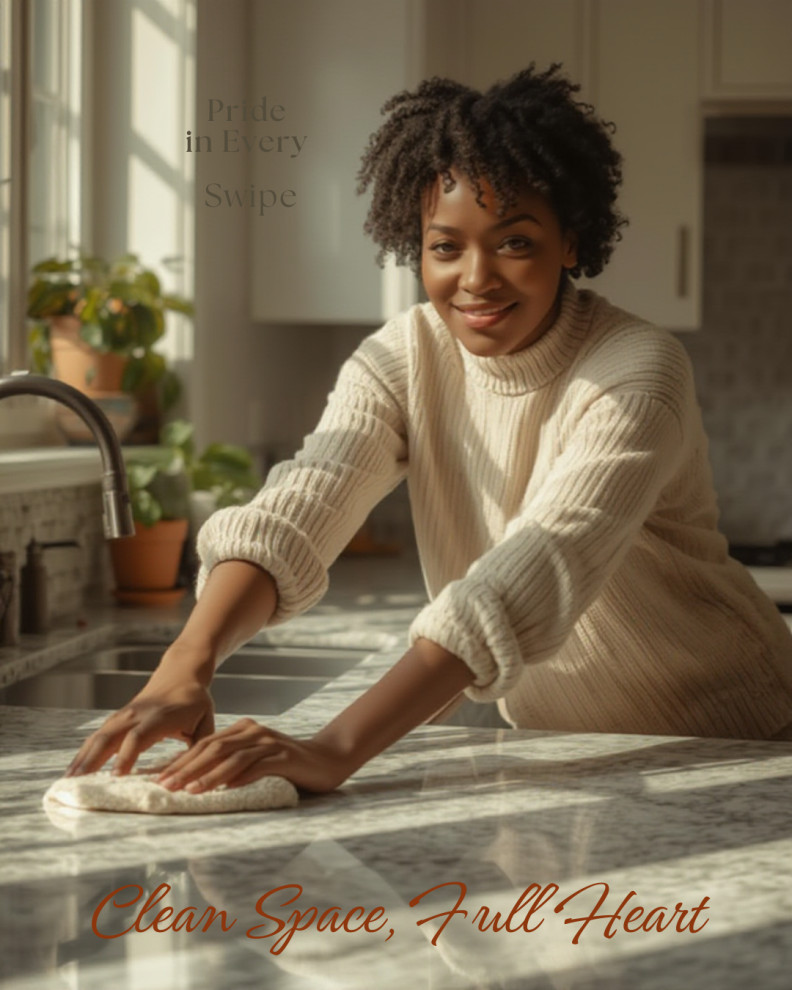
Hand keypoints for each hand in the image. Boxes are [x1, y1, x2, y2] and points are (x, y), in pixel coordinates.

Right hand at [65, 659, 215, 776]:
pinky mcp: (116, 719)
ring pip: (98, 738)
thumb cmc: (195, 702)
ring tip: (68, 782)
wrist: (180, 674)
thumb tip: (190, 777)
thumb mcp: (205, 722)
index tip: (116, 777)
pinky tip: (74, 771)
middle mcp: (136, 715)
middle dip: (93, 761)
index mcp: (159, 717)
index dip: (126, 756)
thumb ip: (199, 749)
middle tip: (80, 785)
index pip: (138, 737)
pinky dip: (84, 754)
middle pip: (109, 737)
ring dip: (82, 759)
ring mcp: (123, 716)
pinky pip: (96, 737)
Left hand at [156, 719, 352, 794]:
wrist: (327, 759)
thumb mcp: (254, 761)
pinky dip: (239, 777)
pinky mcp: (283, 756)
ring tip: (189, 791)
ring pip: (231, 758)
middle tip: (165, 786)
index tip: (158, 778)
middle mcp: (253, 732)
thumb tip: (194, 781)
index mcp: (243, 730)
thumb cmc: (287, 765)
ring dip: (207, 775)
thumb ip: (230, 764)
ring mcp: (269, 742)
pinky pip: (257, 766)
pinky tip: (225, 789)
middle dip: (186, 769)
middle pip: (212, 749)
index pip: (204, 745)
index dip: (180, 761)